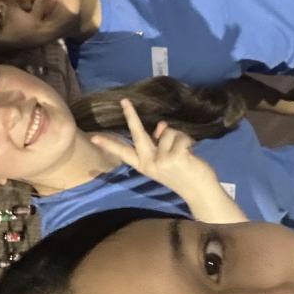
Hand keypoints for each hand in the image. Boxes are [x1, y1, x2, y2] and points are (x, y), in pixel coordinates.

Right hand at [89, 99, 222, 199]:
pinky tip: (192, 153)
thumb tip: (161, 126)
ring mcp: (161, 160)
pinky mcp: (175, 157)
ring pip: (168, 132)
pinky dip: (189, 140)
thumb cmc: (184, 174)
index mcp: (144, 165)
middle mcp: (149, 163)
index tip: (93, 138)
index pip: (123, 152)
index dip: (109, 144)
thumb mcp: (167, 160)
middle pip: (137, 134)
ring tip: (186, 152)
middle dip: (130, 115)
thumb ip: (160, 144)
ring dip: (179, 138)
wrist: (200, 192)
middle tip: (124, 100)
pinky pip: (180, 136)